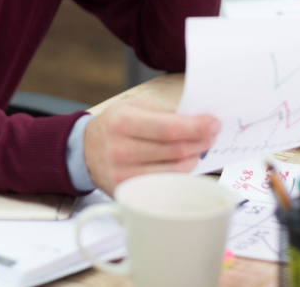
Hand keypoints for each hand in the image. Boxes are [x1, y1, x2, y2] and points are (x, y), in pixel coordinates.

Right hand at [83, 97, 220, 195]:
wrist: (86, 151)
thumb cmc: (115, 125)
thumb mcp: (134, 107)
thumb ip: (164, 112)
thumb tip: (198, 121)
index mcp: (123, 122)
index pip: (169, 128)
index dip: (197, 127)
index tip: (214, 123)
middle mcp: (121, 150)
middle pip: (176, 150)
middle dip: (201, 141)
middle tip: (211, 134)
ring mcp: (124, 175)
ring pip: (175, 171)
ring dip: (194, 158)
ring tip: (199, 148)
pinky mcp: (129, 192)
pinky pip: (166, 185)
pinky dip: (181, 173)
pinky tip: (184, 163)